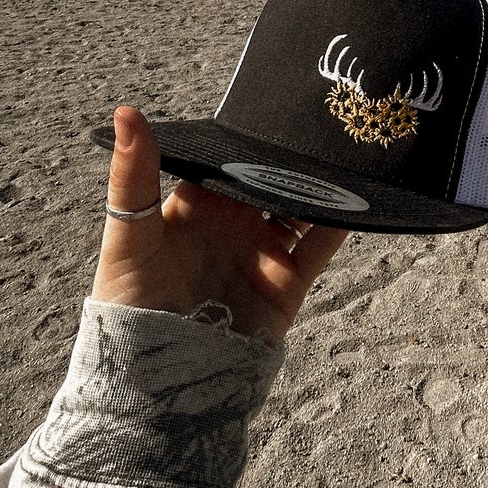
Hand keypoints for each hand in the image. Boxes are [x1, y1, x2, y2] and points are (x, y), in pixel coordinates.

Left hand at [89, 106, 347, 343]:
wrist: (159, 385)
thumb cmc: (128, 307)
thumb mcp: (128, 237)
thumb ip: (132, 177)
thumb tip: (125, 110)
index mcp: (196, 204)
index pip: (227, 159)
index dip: (248, 134)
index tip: (274, 101)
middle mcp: (233, 223)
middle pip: (270, 180)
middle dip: (291, 155)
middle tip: (321, 117)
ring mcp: (262, 251)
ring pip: (300, 207)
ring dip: (320, 184)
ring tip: (345, 150)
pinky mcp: (286, 282)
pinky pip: (320, 246)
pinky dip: (341, 223)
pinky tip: (361, 197)